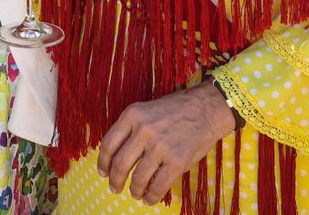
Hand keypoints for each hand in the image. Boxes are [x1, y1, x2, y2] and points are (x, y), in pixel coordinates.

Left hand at [97, 84, 236, 202]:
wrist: (206, 109)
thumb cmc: (175, 109)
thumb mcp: (145, 110)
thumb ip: (130, 129)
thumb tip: (115, 155)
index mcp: (132, 115)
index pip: (108, 144)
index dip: (103, 163)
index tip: (103, 172)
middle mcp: (143, 130)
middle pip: (120, 164)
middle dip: (115, 180)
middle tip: (114, 188)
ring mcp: (161, 147)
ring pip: (138, 178)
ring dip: (134, 190)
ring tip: (135, 194)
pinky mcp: (177, 161)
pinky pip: (158, 186)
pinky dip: (151, 197)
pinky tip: (150, 199)